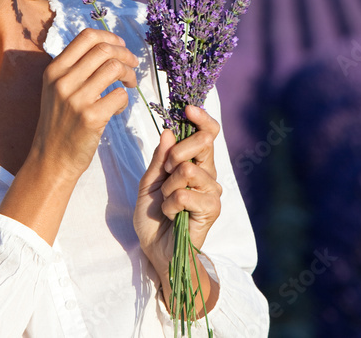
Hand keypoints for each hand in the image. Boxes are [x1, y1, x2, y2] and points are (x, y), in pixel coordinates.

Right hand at [33, 28, 139, 180]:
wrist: (51, 160)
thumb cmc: (59, 124)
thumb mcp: (56, 90)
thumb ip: (75, 68)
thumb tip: (107, 47)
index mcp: (54, 70)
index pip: (86, 37)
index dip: (110, 37)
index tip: (121, 46)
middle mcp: (62, 81)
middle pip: (104, 50)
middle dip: (125, 54)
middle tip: (133, 65)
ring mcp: (76, 99)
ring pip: (114, 68)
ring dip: (129, 74)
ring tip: (129, 84)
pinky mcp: (90, 117)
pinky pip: (119, 95)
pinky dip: (124, 99)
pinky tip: (117, 108)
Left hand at [133, 105, 222, 284]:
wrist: (156, 250)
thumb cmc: (152, 217)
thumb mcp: (148, 183)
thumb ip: (159, 159)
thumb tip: (168, 131)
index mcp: (194, 163)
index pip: (207, 133)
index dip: (200, 118)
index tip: (188, 109)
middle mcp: (208, 173)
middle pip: (204, 142)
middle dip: (177, 152)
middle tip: (166, 173)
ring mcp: (212, 191)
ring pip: (188, 169)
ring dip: (168, 187)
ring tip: (165, 202)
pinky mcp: (211, 209)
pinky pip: (185, 194)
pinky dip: (170, 204)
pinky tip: (171, 215)